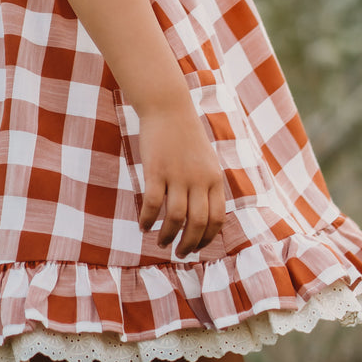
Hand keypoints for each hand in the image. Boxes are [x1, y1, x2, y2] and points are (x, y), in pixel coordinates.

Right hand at [137, 105, 224, 257]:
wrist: (168, 108)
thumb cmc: (186, 136)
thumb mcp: (207, 160)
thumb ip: (208, 186)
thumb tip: (203, 217)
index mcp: (214, 178)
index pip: (217, 219)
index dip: (207, 239)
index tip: (197, 248)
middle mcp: (198, 179)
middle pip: (197, 223)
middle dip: (188, 244)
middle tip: (179, 253)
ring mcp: (177, 174)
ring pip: (175, 217)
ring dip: (167, 235)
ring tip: (161, 242)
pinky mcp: (155, 170)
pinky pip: (152, 203)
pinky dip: (147, 218)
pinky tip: (144, 224)